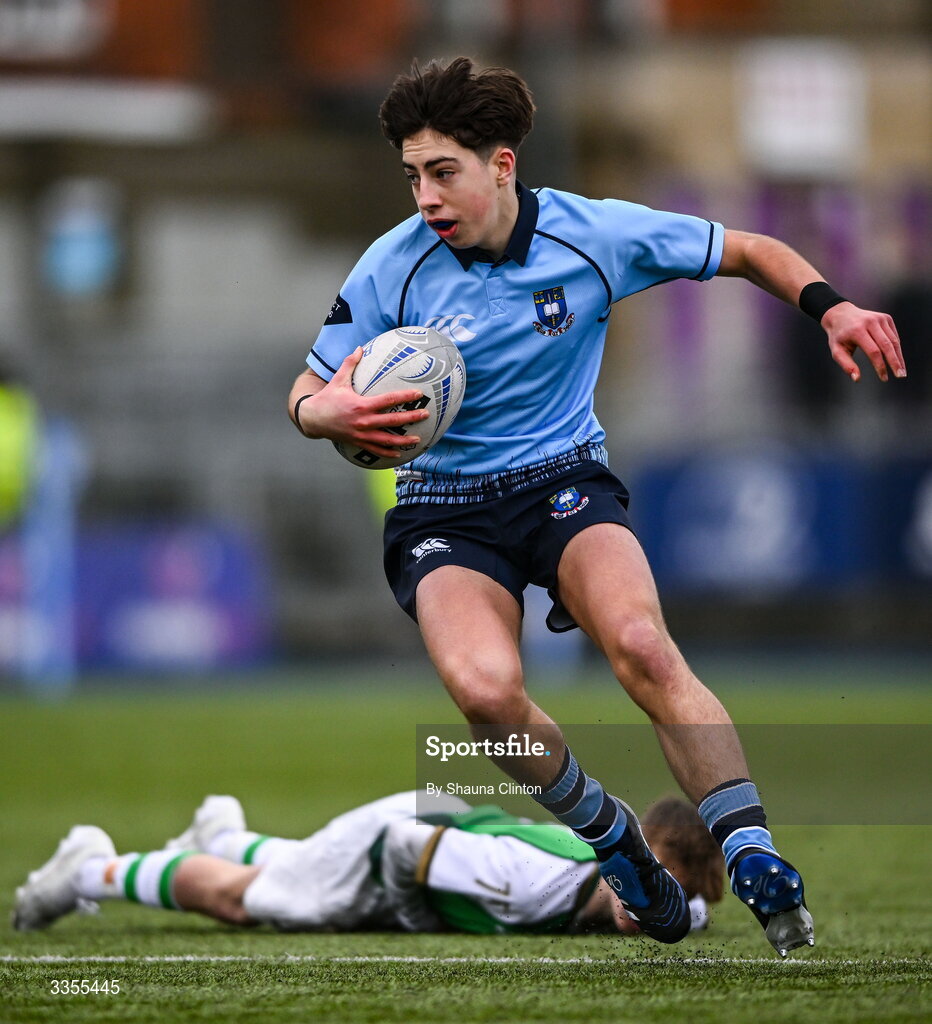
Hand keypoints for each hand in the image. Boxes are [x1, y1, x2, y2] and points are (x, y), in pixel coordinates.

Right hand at [298, 347, 430, 458]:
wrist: (312, 419)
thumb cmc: (327, 398)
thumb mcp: (338, 379)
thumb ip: (350, 363)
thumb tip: (360, 347)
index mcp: (361, 405)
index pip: (388, 400)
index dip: (405, 397)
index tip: (419, 394)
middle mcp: (364, 421)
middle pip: (393, 421)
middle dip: (411, 418)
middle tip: (426, 414)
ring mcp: (361, 434)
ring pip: (387, 440)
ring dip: (403, 440)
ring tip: (418, 439)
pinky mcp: (358, 442)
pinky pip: (375, 450)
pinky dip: (388, 453)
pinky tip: (399, 454)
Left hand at [822, 302, 905, 382]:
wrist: (840, 314)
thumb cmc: (838, 336)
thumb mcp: (836, 351)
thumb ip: (846, 365)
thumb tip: (857, 379)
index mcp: (857, 330)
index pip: (874, 351)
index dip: (880, 366)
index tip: (884, 378)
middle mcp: (870, 322)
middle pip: (887, 345)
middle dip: (895, 362)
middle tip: (900, 376)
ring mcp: (880, 318)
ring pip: (894, 340)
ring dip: (899, 356)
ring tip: (902, 371)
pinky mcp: (886, 318)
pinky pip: (894, 335)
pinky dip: (896, 348)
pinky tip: (898, 359)